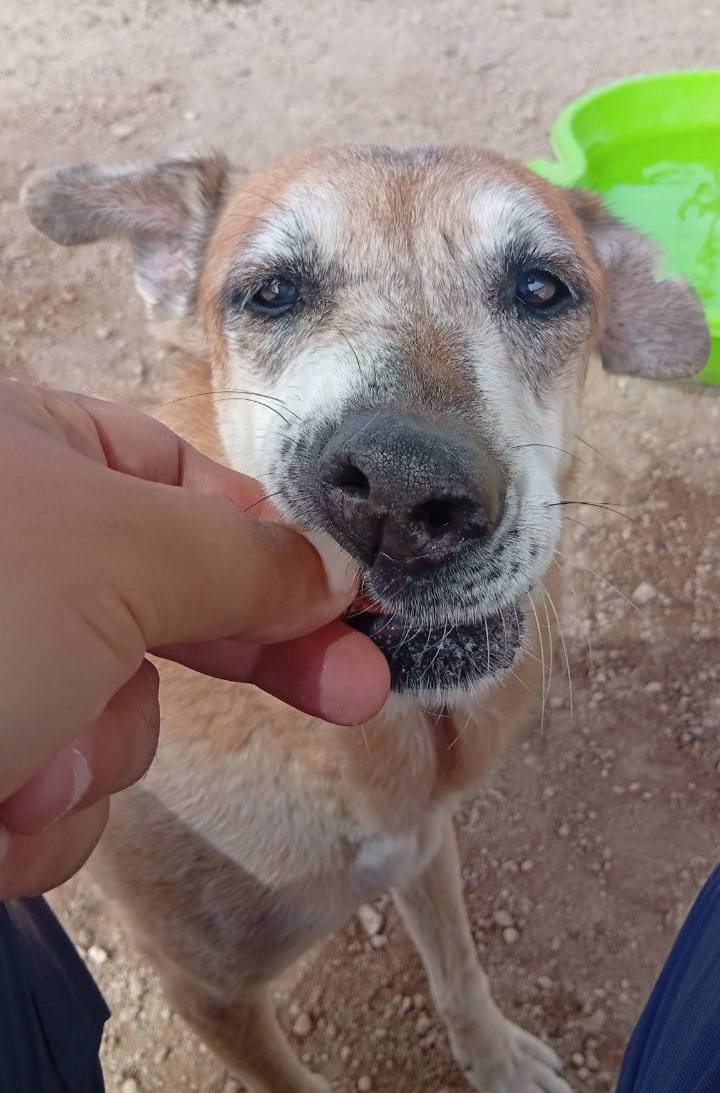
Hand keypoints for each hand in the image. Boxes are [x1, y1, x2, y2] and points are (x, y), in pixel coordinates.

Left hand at [0, 381, 389, 898]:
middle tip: (357, 695)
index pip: (185, 487)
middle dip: (232, 663)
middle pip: (165, 607)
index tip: (356, 608)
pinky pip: (52, 800)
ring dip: (86, 757)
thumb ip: (242, 554)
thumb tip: (334, 570)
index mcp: (19, 455)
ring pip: (109, 721)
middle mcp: (1, 557)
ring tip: (16, 763)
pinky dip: (33, 820)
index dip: (278, 548)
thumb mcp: (112, 553)